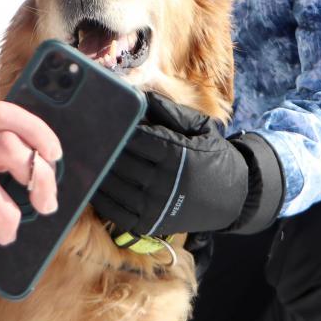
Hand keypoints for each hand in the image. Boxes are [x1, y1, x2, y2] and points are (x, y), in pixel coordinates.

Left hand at [91, 93, 284, 236]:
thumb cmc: (214, 157)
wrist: (234, 199)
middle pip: (121, 160)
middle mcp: (165, 182)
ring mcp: (156, 206)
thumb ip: (171, 112)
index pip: (135, 137)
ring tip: (85, 155)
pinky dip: (101, 197)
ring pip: (114, 185)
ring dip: (97, 170)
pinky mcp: (150, 224)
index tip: (106, 118)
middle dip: (104, 146)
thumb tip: (139, 96)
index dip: (119, 127)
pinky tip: (94, 183)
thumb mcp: (201, 128)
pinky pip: (115, 211)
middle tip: (87, 134)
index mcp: (178, 154)